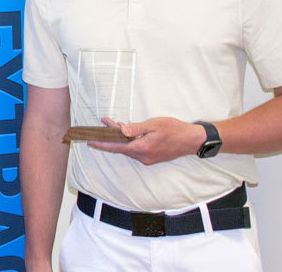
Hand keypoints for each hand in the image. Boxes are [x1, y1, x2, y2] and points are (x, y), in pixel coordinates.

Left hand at [87, 117, 205, 165]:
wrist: (191, 140)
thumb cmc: (174, 129)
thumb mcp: (154, 124)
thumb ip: (136, 128)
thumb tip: (121, 130)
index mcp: (142, 148)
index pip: (117, 147)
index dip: (102, 144)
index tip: (90, 141)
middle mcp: (143, 156)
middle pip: (120, 148)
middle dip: (108, 138)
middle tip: (97, 129)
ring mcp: (147, 158)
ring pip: (128, 148)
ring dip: (119, 139)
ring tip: (111, 125)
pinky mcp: (151, 157)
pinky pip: (135, 150)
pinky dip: (128, 142)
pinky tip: (126, 133)